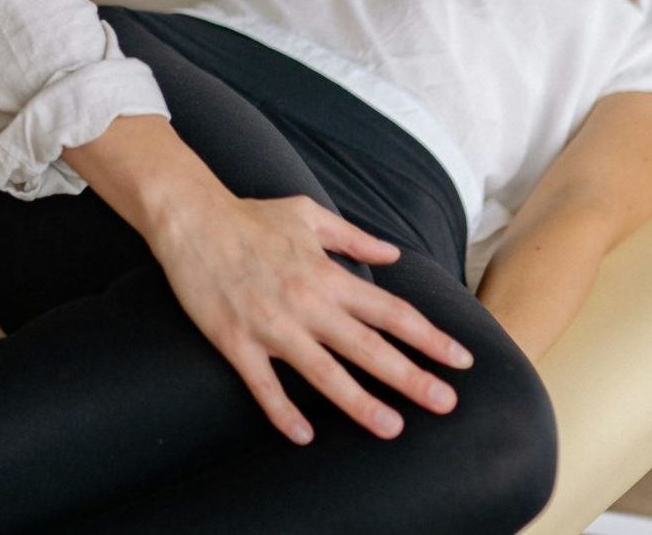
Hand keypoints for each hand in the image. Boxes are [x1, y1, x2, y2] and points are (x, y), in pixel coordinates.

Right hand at [148, 190, 472, 444]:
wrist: (191, 218)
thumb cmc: (251, 215)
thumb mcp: (309, 215)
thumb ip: (354, 238)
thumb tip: (393, 256)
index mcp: (327, 274)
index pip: (390, 311)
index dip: (429, 337)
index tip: (460, 359)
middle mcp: (307, 302)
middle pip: (369, 347)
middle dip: (411, 377)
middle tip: (446, 403)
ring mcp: (272, 325)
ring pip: (324, 373)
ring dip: (360, 402)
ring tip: (393, 428)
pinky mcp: (237, 341)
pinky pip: (264, 385)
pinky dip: (283, 412)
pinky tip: (303, 436)